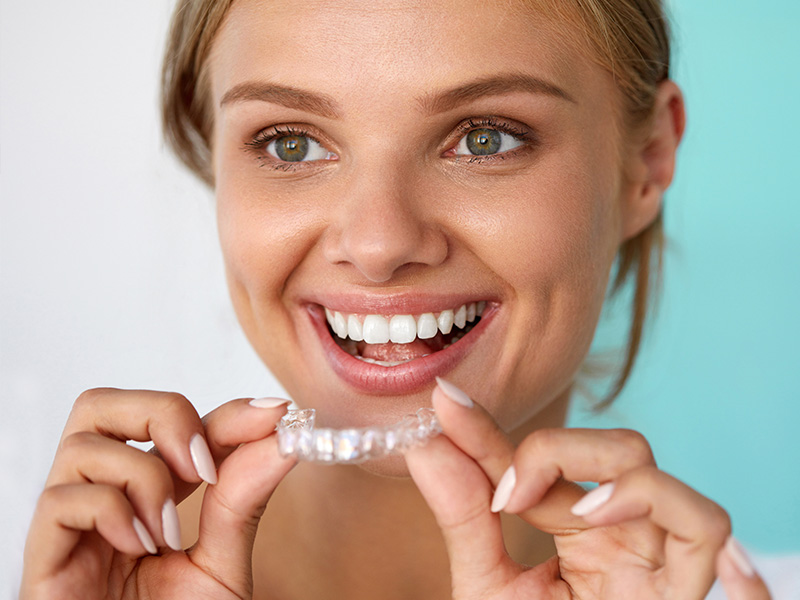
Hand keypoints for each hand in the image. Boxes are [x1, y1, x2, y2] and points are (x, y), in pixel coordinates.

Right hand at [20, 388, 295, 599]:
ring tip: (166, 533)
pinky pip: (61, 499)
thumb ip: (244, 501)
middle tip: (203, 467)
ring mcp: (68, 527)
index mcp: (146, 497)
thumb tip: (282, 439)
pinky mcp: (41, 560)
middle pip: (103, 405)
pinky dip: (110, 511)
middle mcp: (103, 499)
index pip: (174, 425)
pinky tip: (137, 548)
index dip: (224, 412)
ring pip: (83, 443)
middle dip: (163, 415)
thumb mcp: (222, 565)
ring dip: (143, 477)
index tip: (275, 414)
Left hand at [406, 379, 771, 598]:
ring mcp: (652, 559)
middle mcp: (621, 534)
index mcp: (577, 526)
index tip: (446, 404)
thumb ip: (463, 518)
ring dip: (612, 477)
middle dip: (558, 449)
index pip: (541, 458)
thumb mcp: (487, 587)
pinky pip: (706, 530)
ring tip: (565, 512)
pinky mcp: (677, 593)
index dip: (492, 430)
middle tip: (508, 494)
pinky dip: (675, 511)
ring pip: (659, 477)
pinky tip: (603, 517)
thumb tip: (425, 445)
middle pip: (616, 448)